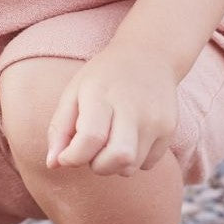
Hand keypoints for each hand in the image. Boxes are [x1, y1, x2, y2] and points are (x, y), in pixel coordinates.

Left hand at [45, 44, 179, 176]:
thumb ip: (60, 129)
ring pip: (131, 167)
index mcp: (103, 95)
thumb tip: (53, 164)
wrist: (150, 56)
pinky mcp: (170, 130)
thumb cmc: (104, 77)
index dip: (73, 157)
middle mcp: (134, 108)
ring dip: (113, 165)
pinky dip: (132, 161)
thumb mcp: (73, 93)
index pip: (91, 138)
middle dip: (97, 166)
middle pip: (117, 158)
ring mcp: (156, 120)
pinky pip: (147, 164)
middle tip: (90, 151)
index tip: (65, 156)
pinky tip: (127, 139)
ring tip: (107, 143)